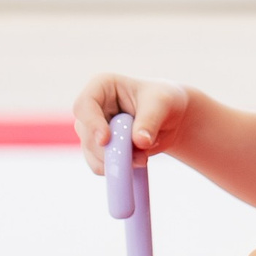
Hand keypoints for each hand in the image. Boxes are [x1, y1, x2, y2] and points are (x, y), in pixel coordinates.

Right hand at [72, 75, 192, 173]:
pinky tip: (137, 163)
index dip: (91, 124)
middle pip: (87, 134)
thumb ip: (149, 121)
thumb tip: (140, 142)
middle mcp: (91, 109)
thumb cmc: (164, 101)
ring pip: (92, 152)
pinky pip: (99, 165)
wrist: (171, 118)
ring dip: (117, 161)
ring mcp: (92, 130)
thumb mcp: (162, 104)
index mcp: (101, 87)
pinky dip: (117, 168)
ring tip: (144, 158)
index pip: (84, 105)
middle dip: (111, 149)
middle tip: (139, 158)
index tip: (106, 140)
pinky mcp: (99, 149)